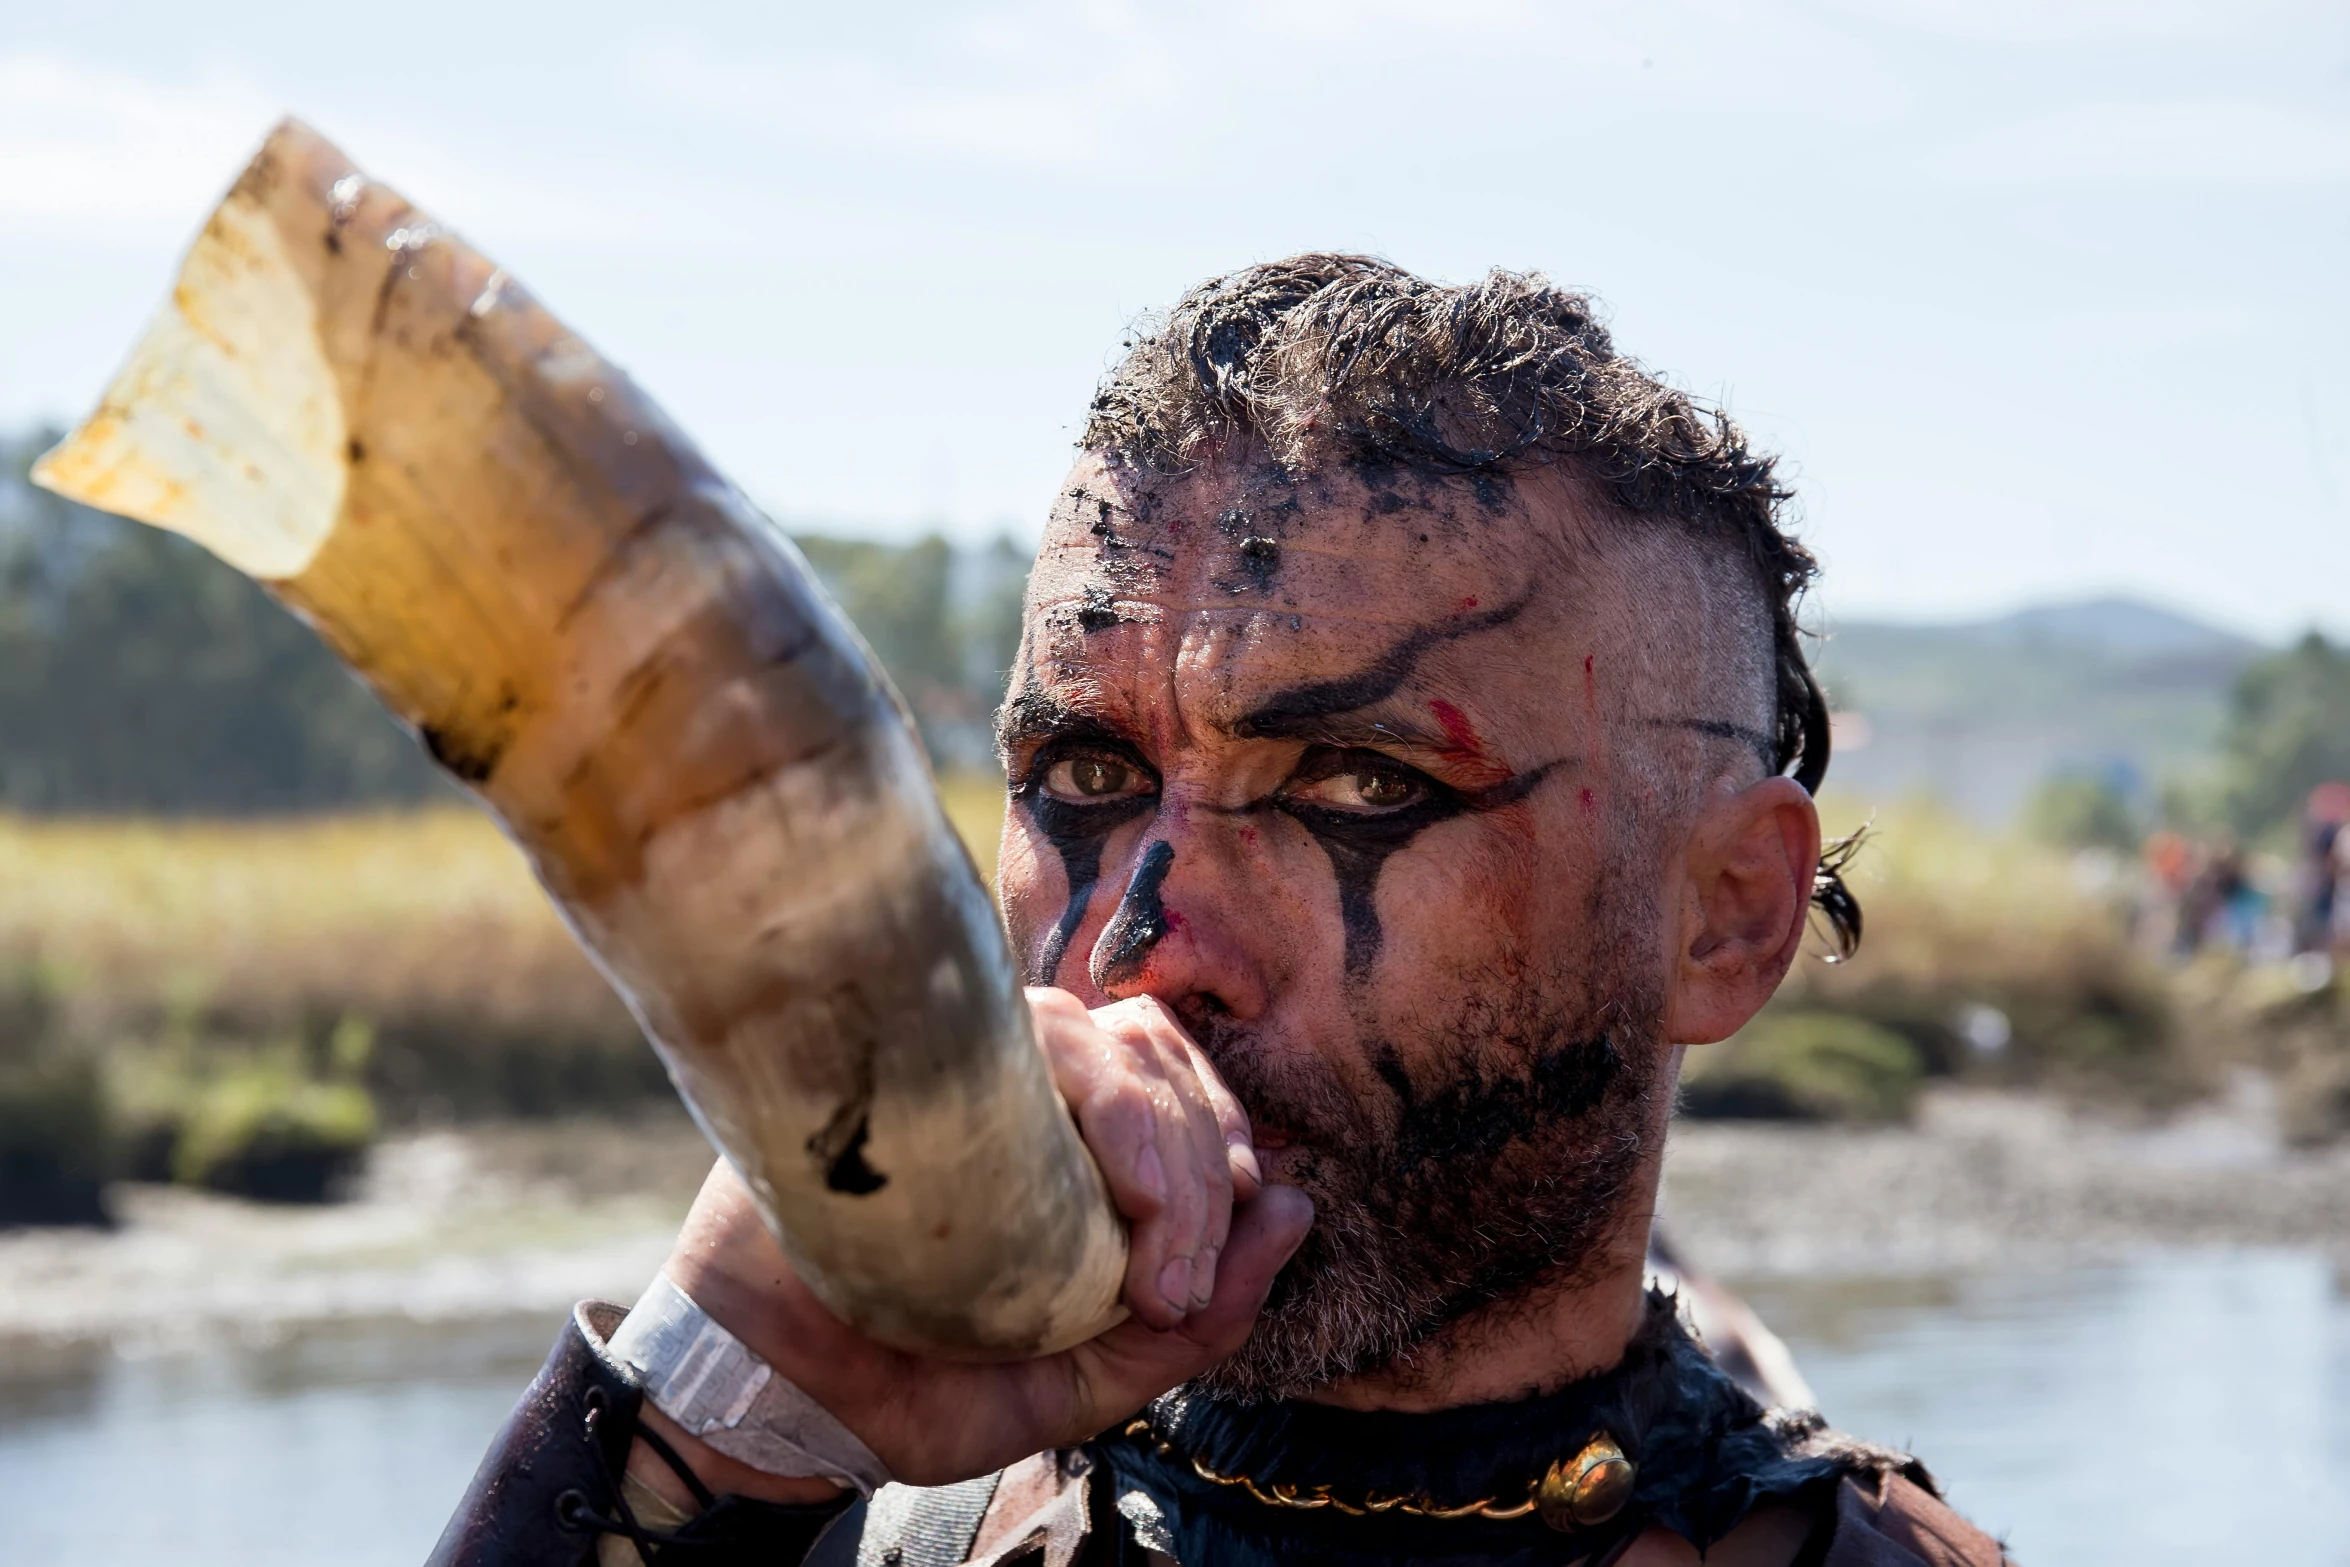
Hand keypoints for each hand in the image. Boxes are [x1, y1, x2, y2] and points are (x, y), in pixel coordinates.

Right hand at [637, 989, 1312, 1501]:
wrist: (788, 1403)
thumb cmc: (930, 1383)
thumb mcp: (1093, 1378)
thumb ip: (1201, 1315)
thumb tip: (1298, 1209)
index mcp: (1074, 1137)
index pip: (1184, 1084)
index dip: (1226, 1153)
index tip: (1202, 1278)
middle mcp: (1025, 1086)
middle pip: (1155, 1057)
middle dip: (1202, 1173)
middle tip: (1177, 1290)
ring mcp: (959, 1066)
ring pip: (1096, 1034)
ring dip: (1156, 1137)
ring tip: (1150, 1254)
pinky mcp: (897, 1067)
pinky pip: (1007, 1033)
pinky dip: (1078, 1094)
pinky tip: (1097, 1191)